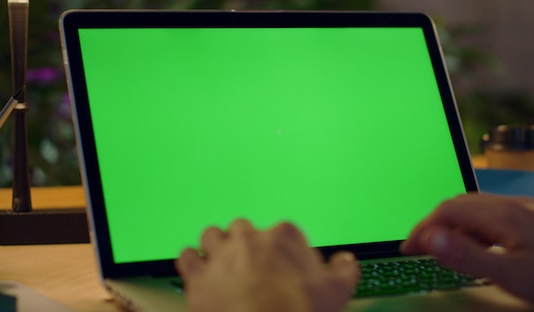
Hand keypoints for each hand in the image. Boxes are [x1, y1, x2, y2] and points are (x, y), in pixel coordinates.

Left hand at [175, 219, 358, 311]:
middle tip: (253, 267)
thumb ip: (343, 271)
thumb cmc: (297, 311)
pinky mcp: (198, 275)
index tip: (284, 266)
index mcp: (282, 236)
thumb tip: (346, 262)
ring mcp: (221, 254)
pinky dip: (192, 262)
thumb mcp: (336, 292)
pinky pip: (187, 257)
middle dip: (247, 245)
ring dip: (216, 247)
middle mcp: (249, 238)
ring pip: (212, 236)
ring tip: (223, 264)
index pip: (283, 232)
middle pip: (244, 229)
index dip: (283, 251)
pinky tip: (199, 271)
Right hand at [401, 194, 533, 308]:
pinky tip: (480, 247)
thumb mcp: (514, 275)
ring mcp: (528, 211)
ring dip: (454, 226)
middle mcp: (514, 206)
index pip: (448, 210)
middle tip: (420, 250)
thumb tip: (431, 239)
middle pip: (460, 205)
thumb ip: (469, 257)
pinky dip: (474, 229)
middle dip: (434, 224)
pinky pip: (495, 217)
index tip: (408, 249)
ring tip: (444, 250)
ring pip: (478, 209)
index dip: (423, 228)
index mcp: (503, 215)